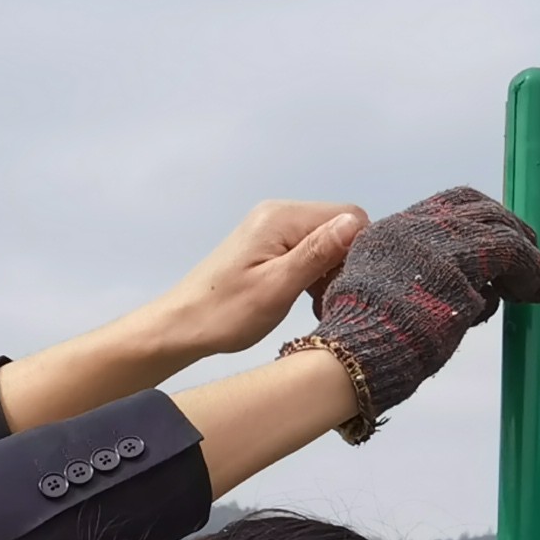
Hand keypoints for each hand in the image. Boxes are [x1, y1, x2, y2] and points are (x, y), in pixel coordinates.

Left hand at [139, 201, 367, 360]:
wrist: (180, 326)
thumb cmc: (225, 313)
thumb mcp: (277, 287)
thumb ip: (317, 253)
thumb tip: (355, 223)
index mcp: (282, 217)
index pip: (349, 216)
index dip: (358, 250)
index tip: (346, 285)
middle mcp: (278, 213)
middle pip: (337, 227)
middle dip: (344, 263)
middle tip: (330, 300)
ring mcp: (271, 228)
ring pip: (324, 242)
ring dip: (328, 272)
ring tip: (315, 303)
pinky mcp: (266, 245)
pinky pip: (306, 251)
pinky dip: (313, 274)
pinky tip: (306, 298)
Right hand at [299, 187, 539, 435]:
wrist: (350, 357)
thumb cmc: (361, 345)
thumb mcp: (374, 299)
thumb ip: (406, 284)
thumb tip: (440, 294)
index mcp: (390, 233)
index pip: (446, 207)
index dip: (478, 219)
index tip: (496, 238)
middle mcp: (414, 229)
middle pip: (476, 207)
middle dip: (508, 227)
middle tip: (529, 252)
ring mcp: (437, 244)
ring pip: (500, 228)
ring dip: (527, 255)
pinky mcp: (460, 268)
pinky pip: (513, 256)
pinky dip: (534, 271)